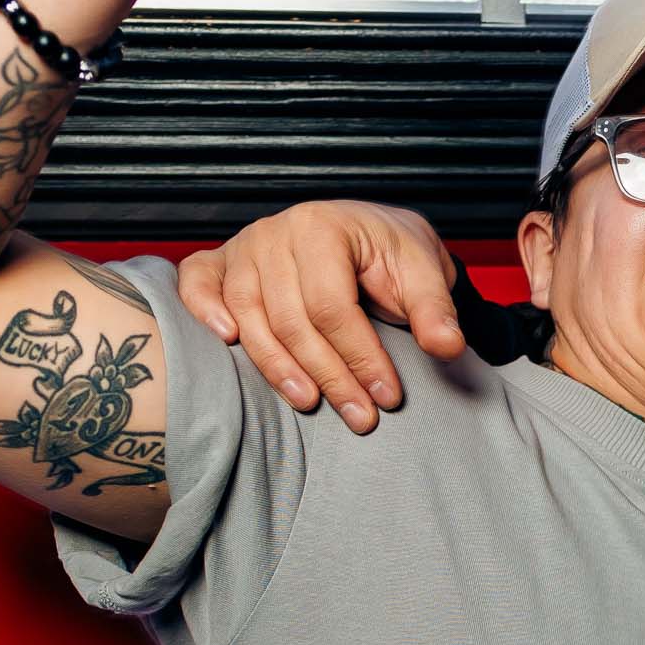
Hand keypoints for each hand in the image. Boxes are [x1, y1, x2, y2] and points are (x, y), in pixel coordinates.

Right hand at [178, 199, 464, 429]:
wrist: (365, 234)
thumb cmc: (390, 253)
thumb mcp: (423, 271)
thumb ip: (434, 309)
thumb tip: (447, 347)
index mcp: (323, 227)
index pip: (333, 307)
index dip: (360, 357)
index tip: (386, 397)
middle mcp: (275, 233)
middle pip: (292, 320)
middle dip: (329, 375)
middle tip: (361, 417)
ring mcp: (244, 247)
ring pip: (250, 317)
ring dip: (277, 367)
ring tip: (309, 403)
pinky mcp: (222, 262)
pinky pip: (197, 284)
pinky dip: (203, 311)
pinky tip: (227, 342)